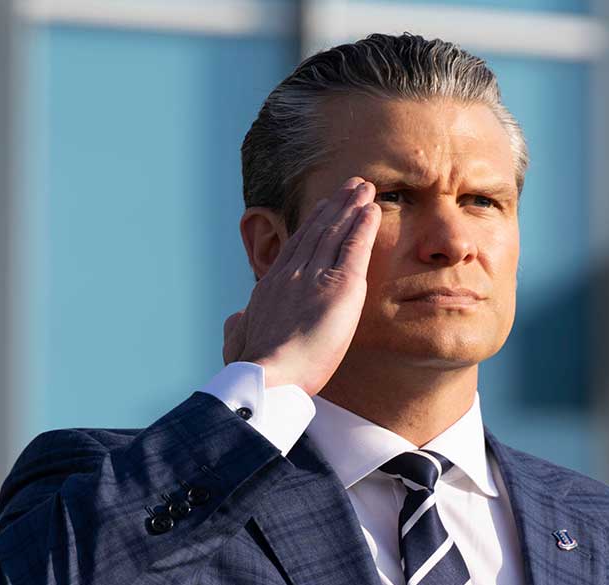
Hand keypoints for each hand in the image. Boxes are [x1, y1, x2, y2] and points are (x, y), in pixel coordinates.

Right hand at [221, 177, 379, 395]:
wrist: (268, 375)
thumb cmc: (252, 368)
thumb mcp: (237, 342)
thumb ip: (238, 327)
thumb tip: (236, 317)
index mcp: (271, 287)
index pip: (296, 247)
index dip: (311, 225)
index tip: (323, 207)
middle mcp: (292, 274)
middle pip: (318, 232)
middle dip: (335, 206)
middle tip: (350, 186)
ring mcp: (315, 277)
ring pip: (336, 233)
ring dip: (351, 207)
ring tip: (364, 187)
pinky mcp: (341, 286)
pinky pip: (355, 248)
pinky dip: (364, 226)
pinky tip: (373, 210)